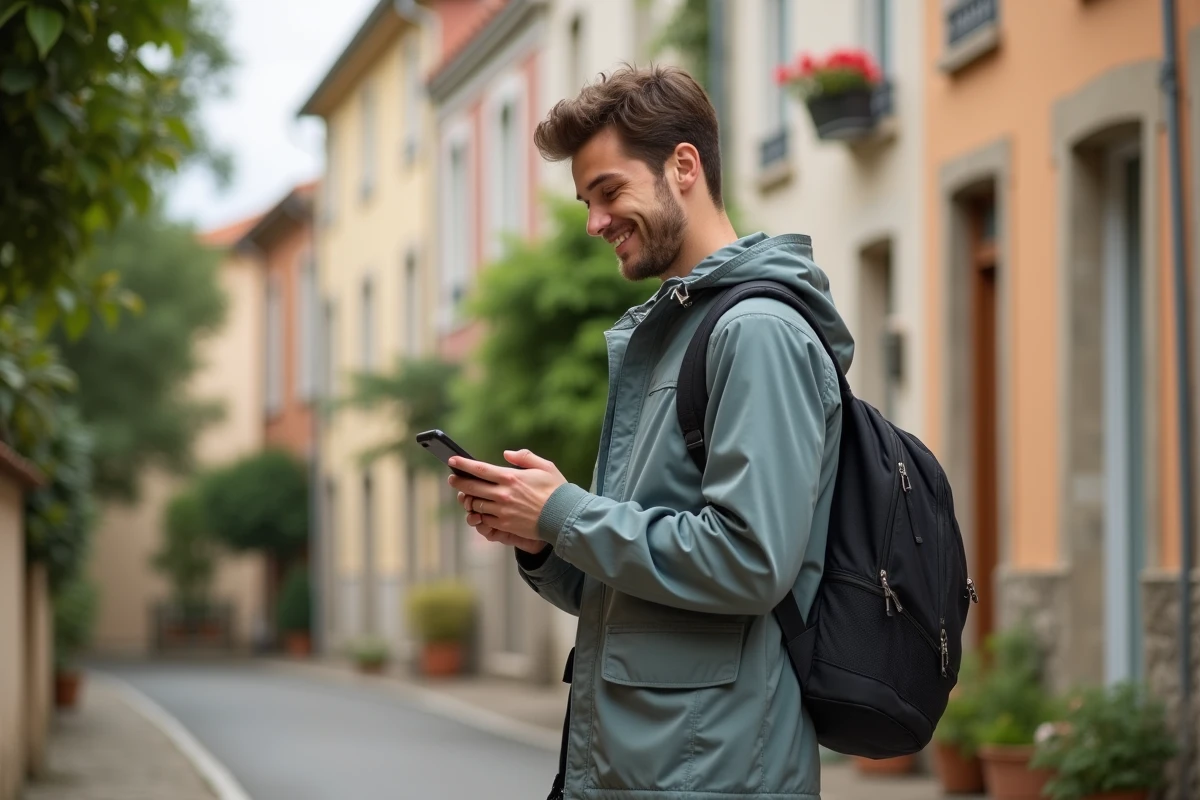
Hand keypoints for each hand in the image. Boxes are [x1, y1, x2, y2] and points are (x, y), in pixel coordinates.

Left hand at [448, 449, 565, 543]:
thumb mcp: (545, 466)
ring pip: (476, 504)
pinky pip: (485, 519)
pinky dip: (480, 514)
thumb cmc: (557, 490)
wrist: (564, 517)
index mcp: (511, 477)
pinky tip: (480, 510)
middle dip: (459, 482)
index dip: (463, 465)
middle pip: (472, 487)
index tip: (452, 461)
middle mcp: (503, 494)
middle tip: (452, 479)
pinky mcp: (505, 525)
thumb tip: (506, 454)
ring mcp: (502, 511)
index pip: (480, 469)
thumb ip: (524, 457)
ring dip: (469, 500)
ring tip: (468, 495)